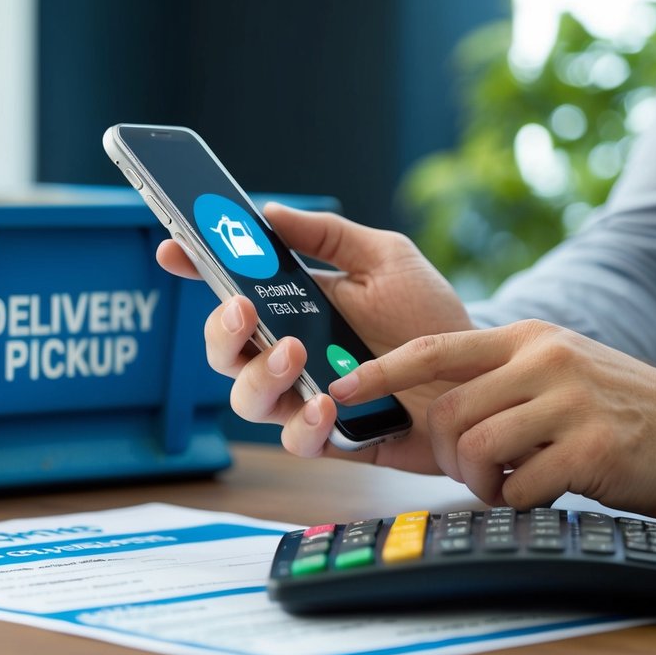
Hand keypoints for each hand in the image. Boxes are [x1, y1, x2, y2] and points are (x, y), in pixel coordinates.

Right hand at [156, 202, 471, 472]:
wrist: (481, 375)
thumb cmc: (429, 317)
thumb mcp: (385, 259)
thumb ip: (329, 236)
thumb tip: (270, 212)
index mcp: (293, 308)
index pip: (230, 291)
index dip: (195, 270)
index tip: (174, 250)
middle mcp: (289, 356)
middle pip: (223, 352)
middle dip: (221, 330)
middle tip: (244, 308)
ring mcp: (305, 399)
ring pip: (246, 400)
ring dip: (260, 377)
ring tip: (294, 355)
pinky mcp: (333, 440)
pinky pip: (296, 443)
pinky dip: (303, 427)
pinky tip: (326, 407)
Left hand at [329, 319, 655, 516]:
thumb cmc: (621, 410)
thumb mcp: (558, 371)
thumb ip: (501, 381)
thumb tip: (431, 414)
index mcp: (526, 338)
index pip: (432, 347)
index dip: (379, 371)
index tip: (341, 390)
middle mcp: (543, 359)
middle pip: (445, 411)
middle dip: (441, 454)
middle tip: (469, 471)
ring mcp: (569, 400)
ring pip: (475, 446)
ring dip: (478, 481)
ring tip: (507, 484)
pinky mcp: (593, 446)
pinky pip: (520, 484)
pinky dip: (518, 500)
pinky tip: (540, 494)